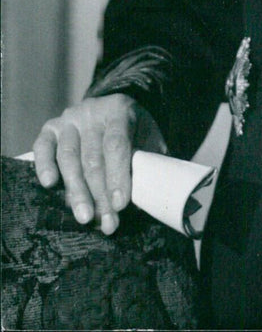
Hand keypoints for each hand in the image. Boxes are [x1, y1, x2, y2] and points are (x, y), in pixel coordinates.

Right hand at [33, 94, 166, 234]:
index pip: (116, 144)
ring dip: (76, 191)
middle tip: (107, 222)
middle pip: (92, 157)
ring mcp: (69, 119)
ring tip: (85, 217)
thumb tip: (142, 192)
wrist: (113, 110)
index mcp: (120, 110)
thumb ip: (145, 159)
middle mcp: (92, 112)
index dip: (118, 175)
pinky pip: (43, 147)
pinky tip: (50, 184)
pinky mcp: (51, 128)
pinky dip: (44, 166)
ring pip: (69, 158)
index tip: (120, 204)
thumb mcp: (148, 137)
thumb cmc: (134, 130)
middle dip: (100, 194)